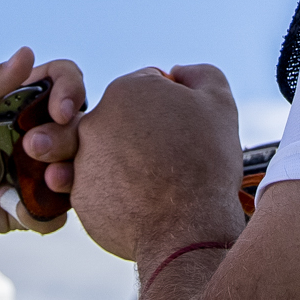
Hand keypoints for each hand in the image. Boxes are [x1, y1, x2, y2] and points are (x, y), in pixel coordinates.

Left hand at [0, 50, 89, 258]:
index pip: (61, 83)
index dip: (70, 92)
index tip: (59, 112)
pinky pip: (55, 214)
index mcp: (12, 103)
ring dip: (67, 175)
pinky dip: (44, 214)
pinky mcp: (25, 209)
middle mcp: (27, 134)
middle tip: (34, 150)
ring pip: (75, 170)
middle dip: (65, 138)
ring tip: (45, 181)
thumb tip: (27, 52)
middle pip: (77, 127)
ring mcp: (28, 172)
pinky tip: (13, 209)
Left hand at [73, 65, 245, 266]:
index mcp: (126, 90)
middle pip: (121, 120)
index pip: (146, 89)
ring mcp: (82, 160)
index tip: (182, 129)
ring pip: (107, 155)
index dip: (168, 107)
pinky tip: (144, 203)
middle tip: (170, 157)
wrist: (189, 226)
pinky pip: (101, 190)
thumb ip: (198, 74)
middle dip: (141, 134)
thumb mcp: (219, 102)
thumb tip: (177, 73)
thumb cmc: (206, 162)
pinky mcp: (81, 197)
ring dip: (127, 164)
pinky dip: (119, 195)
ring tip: (154, 183)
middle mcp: (94, 120)